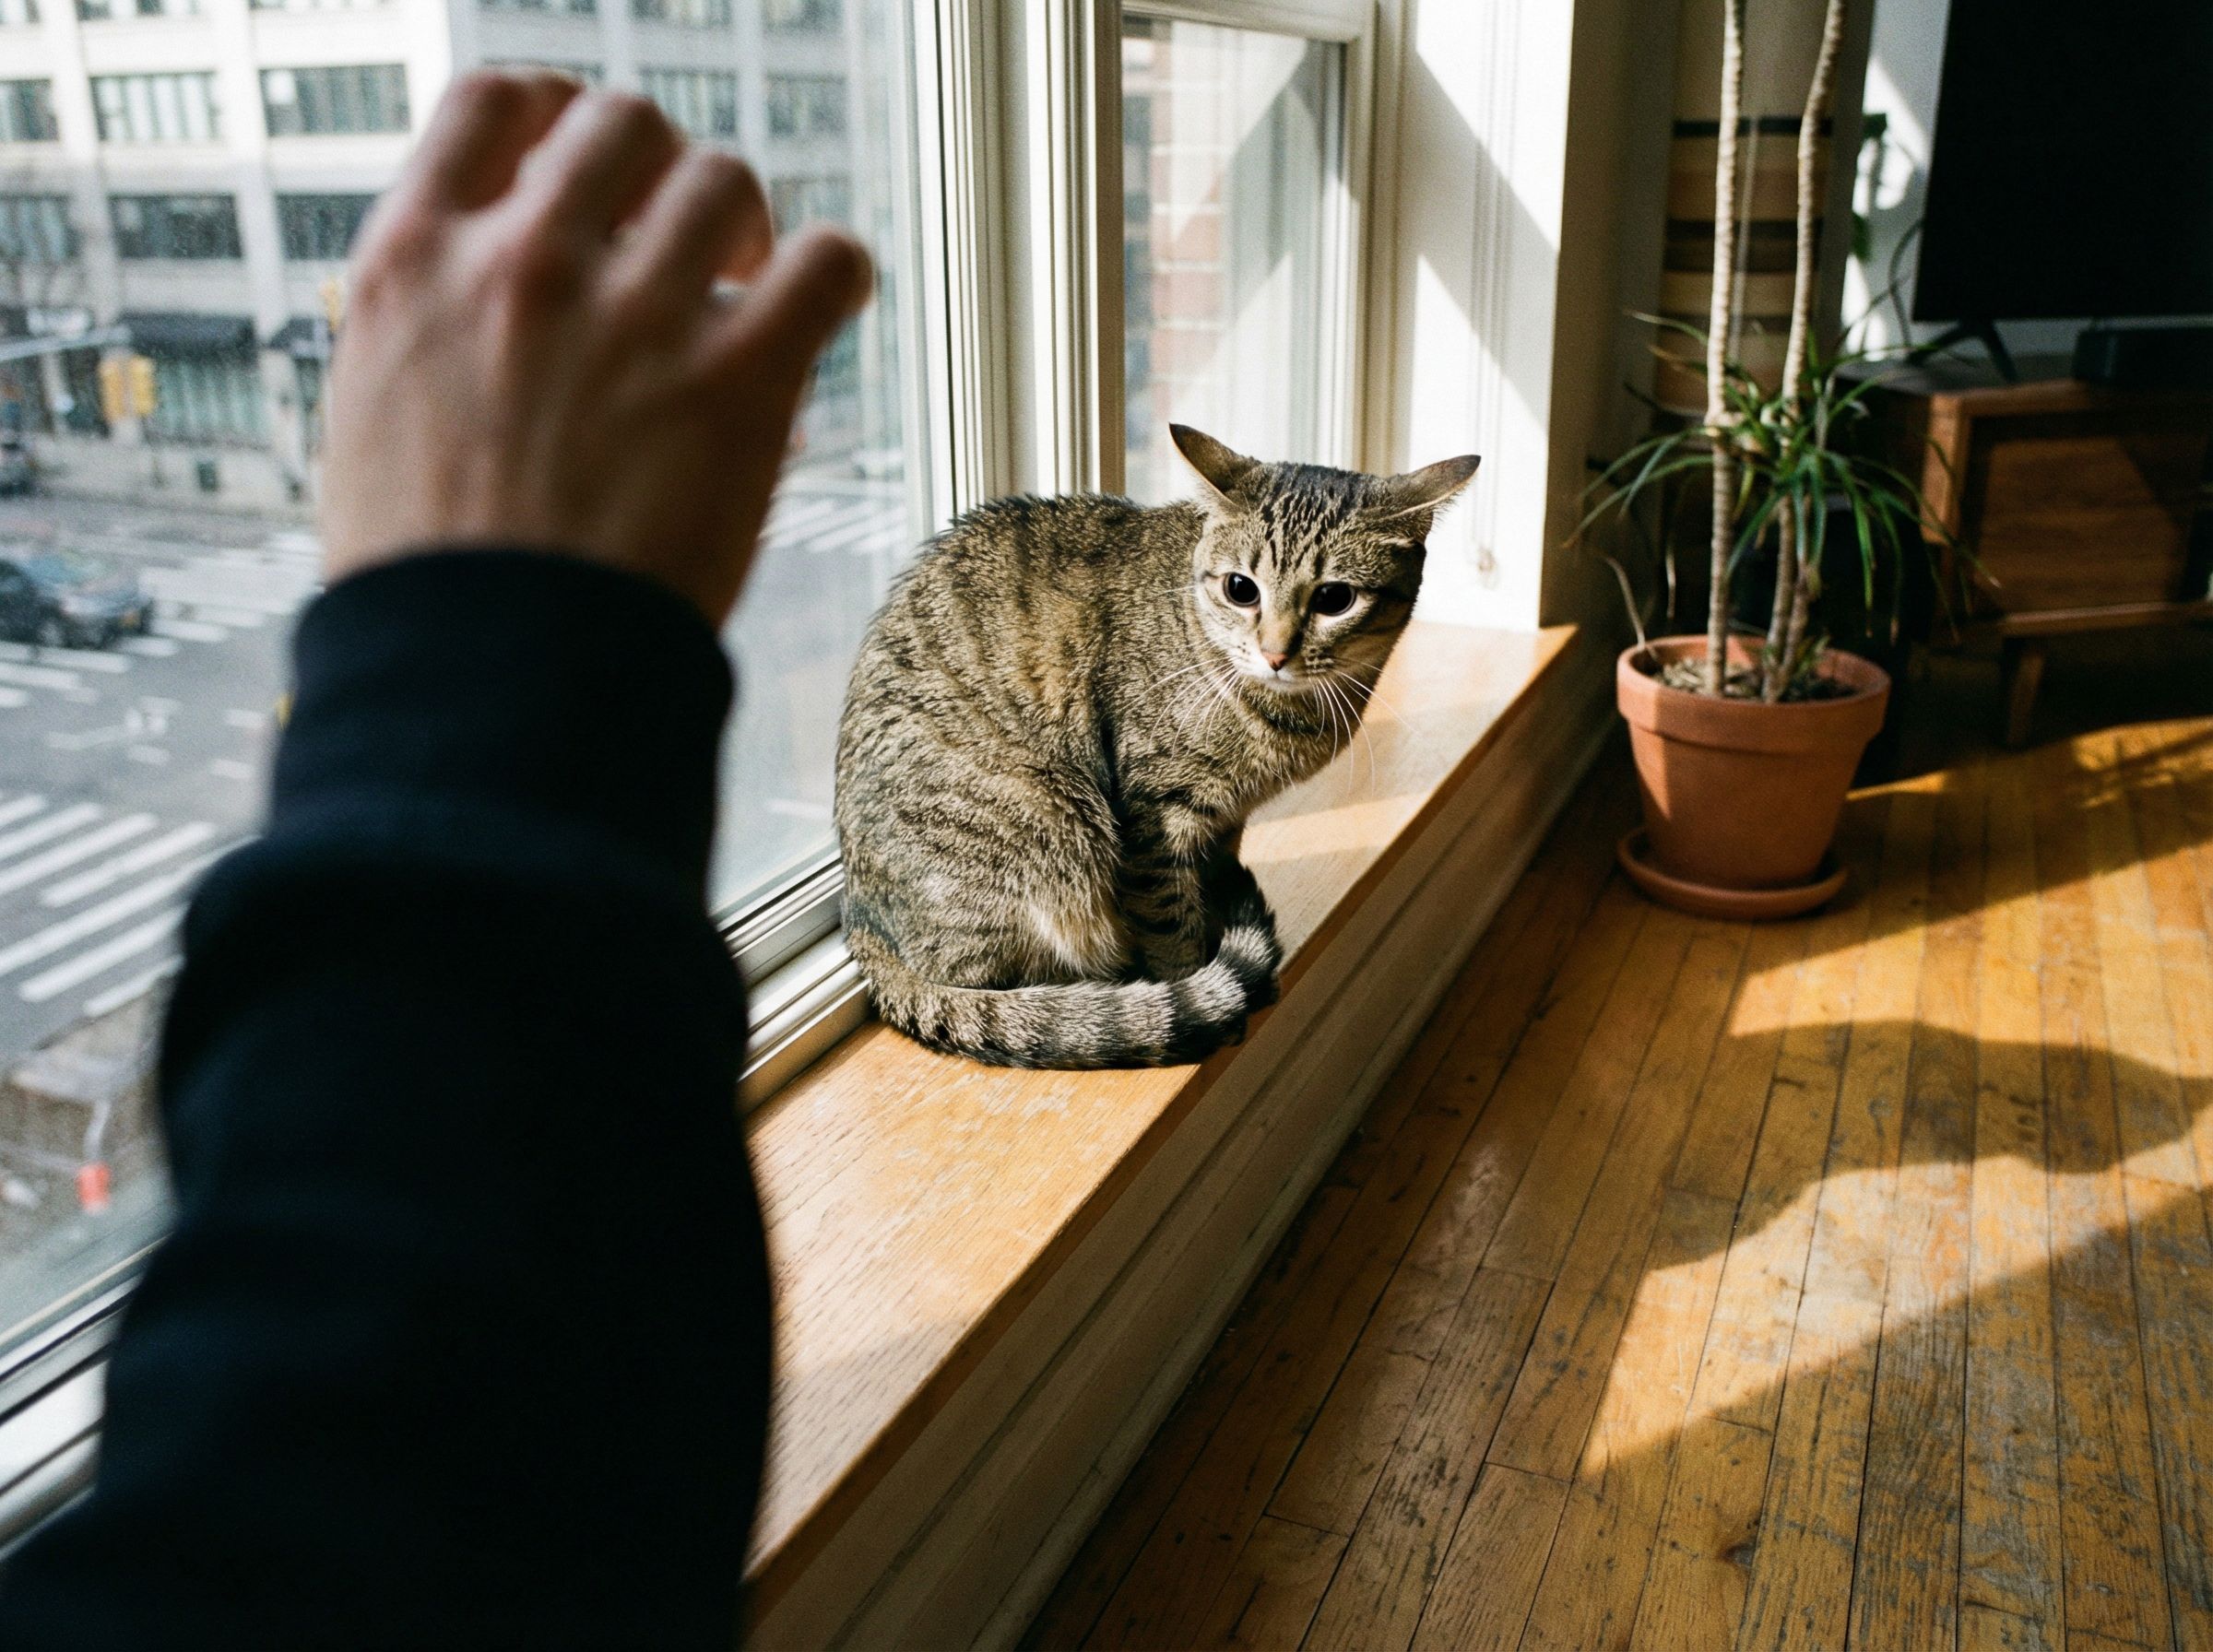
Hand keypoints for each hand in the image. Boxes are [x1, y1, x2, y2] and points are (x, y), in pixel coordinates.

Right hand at [319, 73, 872, 623]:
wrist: (485, 689)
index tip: (594, 170)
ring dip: (747, 225)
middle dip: (663, 173)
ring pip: (724, 179)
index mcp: (413, 266)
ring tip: (750, 291)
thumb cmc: (432, 594)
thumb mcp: (375, 426)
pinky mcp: (737, 381)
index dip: (560, 115)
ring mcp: (633, 315)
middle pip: (625, 123)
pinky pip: (826, 262)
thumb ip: (435, 339)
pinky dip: (836, 274)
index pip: (495, 101)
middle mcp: (523, 263)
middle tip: (686, 250)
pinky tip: (824, 310)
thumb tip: (488, 311)